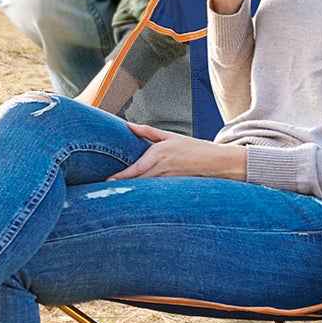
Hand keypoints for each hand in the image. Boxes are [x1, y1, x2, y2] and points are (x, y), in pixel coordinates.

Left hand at [106, 122, 247, 180]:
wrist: (215, 162)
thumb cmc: (191, 147)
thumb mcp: (169, 136)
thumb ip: (148, 131)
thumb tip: (128, 126)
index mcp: (159, 154)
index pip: (136, 168)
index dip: (122, 176)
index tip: (109, 180)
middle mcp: (162, 169)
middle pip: (138, 181)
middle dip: (122, 185)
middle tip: (106, 189)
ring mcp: (168, 180)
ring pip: (146, 187)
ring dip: (132, 190)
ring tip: (116, 193)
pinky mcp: (173, 186)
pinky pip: (156, 191)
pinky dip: (146, 193)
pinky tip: (136, 196)